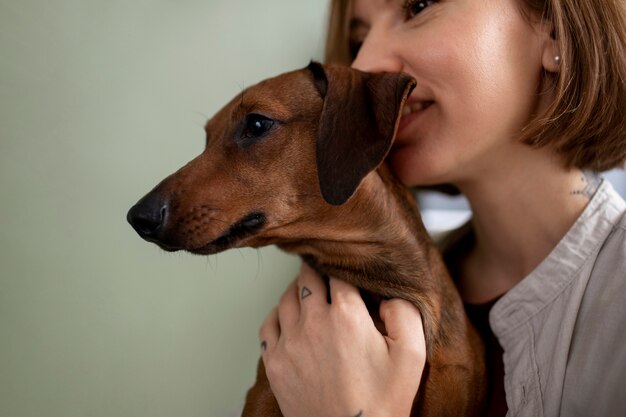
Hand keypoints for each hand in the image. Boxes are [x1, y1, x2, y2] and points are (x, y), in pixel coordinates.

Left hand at [259, 263, 425, 416]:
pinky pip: (268, 324)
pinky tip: (287, 318)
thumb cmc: (381, 402)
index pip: (339, 273)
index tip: (346, 270)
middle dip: (317, 271)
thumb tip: (387, 294)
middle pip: (307, 277)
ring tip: (307, 292)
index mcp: (347, 315)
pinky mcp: (275, 362)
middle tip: (325, 273)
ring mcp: (290, 342)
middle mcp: (313, 322)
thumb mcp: (412, 355)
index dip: (344, 268)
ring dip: (297, 290)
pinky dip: (277, 315)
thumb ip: (405, 314)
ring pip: (285, 297)